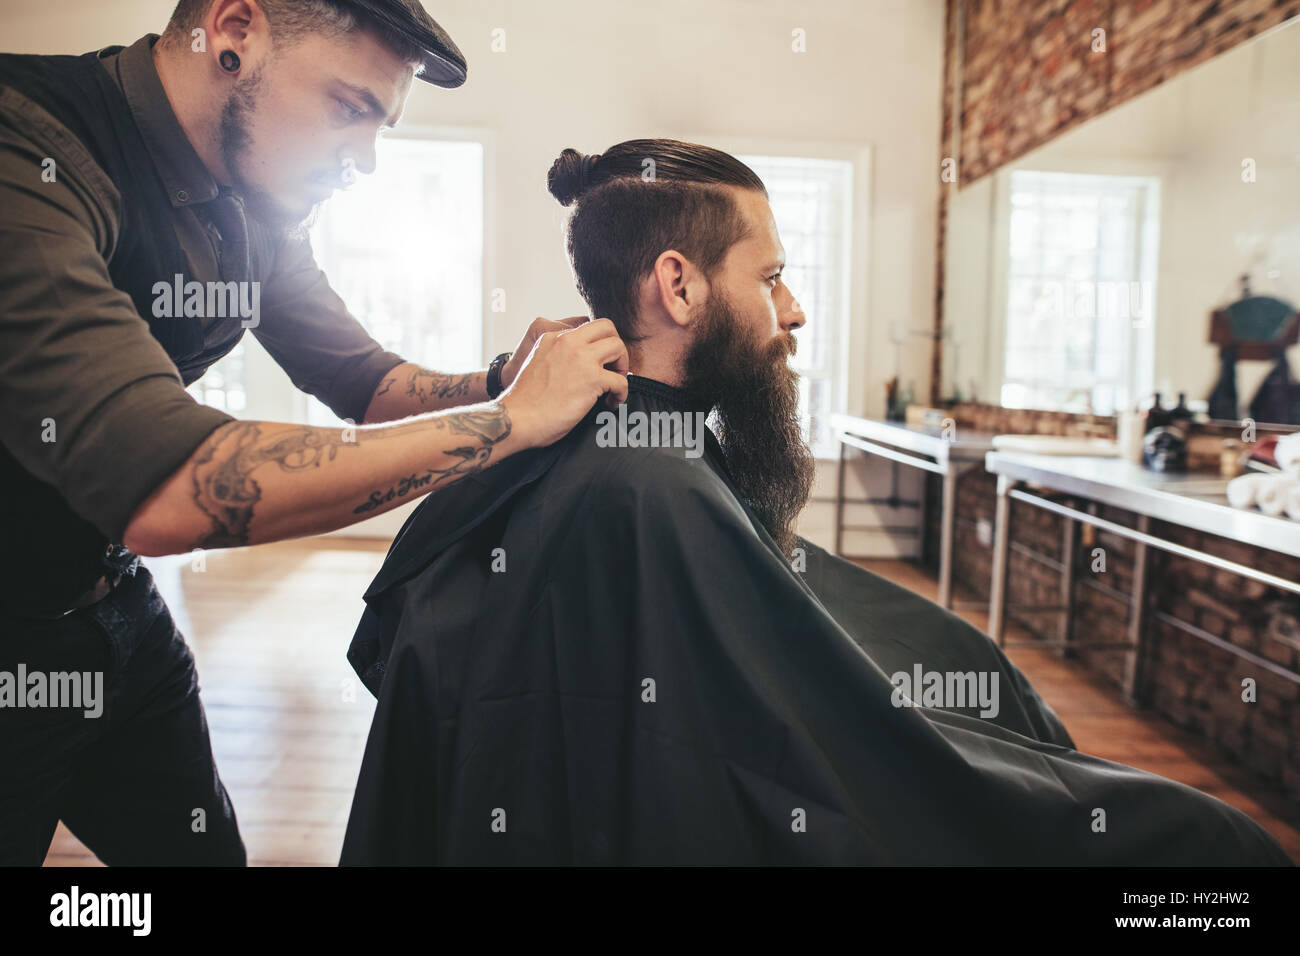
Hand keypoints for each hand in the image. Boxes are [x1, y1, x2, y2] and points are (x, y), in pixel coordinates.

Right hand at [500, 318, 629, 449]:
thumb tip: (579, 368)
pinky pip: (621, 380)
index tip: (599, 363)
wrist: (516, 418)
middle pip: (607, 327)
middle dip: (615, 347)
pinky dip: (622, 393)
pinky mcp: (592, 378)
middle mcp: (568, 342)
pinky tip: (612, 403)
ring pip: (618, 346)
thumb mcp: (538, 364)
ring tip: (614, 386)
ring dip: (622, 366)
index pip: (587, 328)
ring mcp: (581, 358)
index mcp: (553, 338)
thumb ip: (557, 357)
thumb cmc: (526, 401)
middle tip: (613, 369)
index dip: (597, 345)